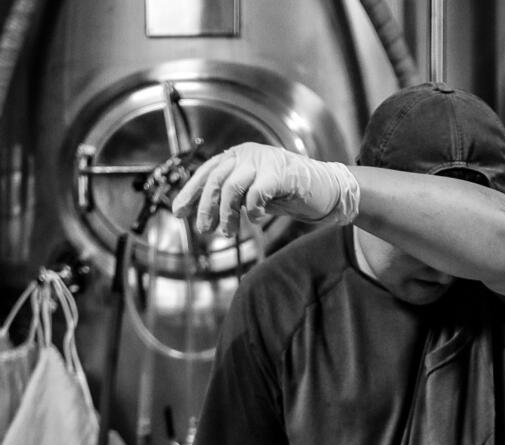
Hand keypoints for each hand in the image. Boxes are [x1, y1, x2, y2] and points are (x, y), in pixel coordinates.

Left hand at [172, 143, 359, 236]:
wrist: (326, 189)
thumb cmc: (289, 192)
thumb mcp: (253, 193)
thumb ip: (232, 198)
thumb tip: (205, 213)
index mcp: (238, 156)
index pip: (207, 171)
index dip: (191, 192)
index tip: (179, 212)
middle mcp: (248, 154)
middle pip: (215, 179)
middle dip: (205, 207)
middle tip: (205, 229)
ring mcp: (264, 161)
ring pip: (231, 186)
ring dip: (226, 213)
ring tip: (229, 230)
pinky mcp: (280, 173)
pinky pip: (256, 193)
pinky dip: (252, 210)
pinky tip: (256, 219)